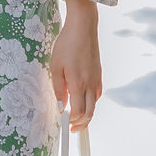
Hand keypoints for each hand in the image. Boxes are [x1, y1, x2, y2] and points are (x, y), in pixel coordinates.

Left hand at [50, 0, 101, 129]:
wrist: (83, 27)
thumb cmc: (67, 44)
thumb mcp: (55, 66)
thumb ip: (58, 89)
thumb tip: (61, 106)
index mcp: (78, 83)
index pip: (79, 112)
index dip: (72, 122)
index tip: (65, 126)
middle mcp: (90, 84)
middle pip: (90, 113)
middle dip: (81, 124)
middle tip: (72, 128)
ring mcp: (97, 79)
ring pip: (95, 104)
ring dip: (87, 114)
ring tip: (75, 117)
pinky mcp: (99, 74)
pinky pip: (97, 94)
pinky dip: (91, 102)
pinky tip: (83, 99)